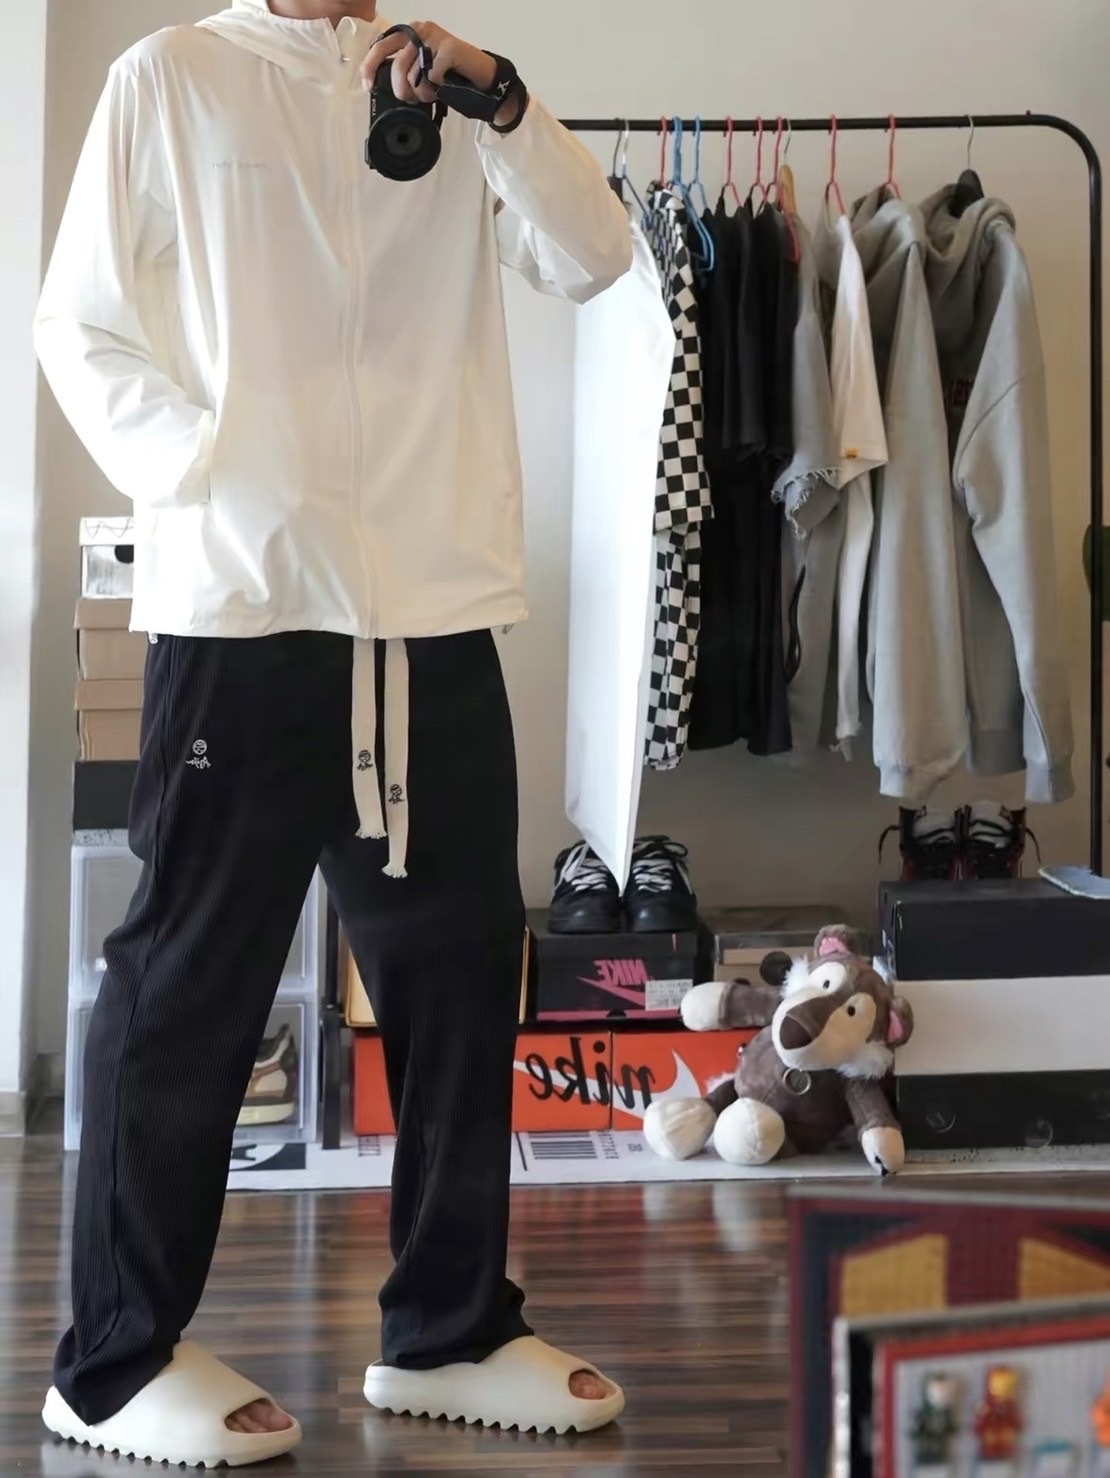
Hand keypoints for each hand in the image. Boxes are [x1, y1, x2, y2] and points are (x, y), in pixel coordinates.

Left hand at [362, 22, 505, 116]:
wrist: (484, 78)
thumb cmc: (452, 77)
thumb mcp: (422, 70)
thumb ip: (405, 69)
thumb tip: (382, 83)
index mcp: (410, 33)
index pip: (382, 45)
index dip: (371, 66)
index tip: (367, 85)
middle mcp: (420, 30)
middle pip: (397, 64)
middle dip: (401, 90)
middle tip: (410, 100)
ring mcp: (435, 38)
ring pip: (414, 74)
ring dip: (422, 93)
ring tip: (432, 93)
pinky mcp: (449, 48)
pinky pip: (432, 76)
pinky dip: (436, 89)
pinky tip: (444, 88)